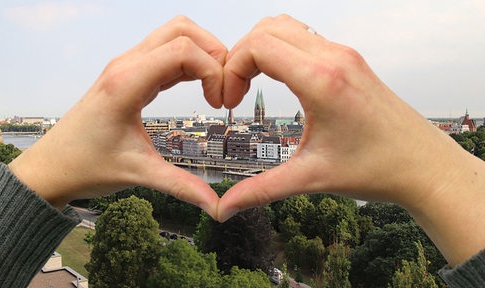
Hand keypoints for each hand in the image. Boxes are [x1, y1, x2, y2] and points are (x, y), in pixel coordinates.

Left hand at [9, 16, 225, 217]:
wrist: (52, 167)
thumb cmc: (85, 166)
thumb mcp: (138, 174)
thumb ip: (181, 187)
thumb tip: (217, 206)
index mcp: (126, 83)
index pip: (183, 51)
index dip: (213, 71)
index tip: (220, 104)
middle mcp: (126, 65)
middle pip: (182, 30)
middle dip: (214, 52)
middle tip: (225, 87)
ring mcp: (126, 66)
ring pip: (175, 34)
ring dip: (203, 54)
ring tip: (215, 88)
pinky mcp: (129, 73)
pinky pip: (166, 51)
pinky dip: (190, 62)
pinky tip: (200, 87)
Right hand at [218, 15, 484, 266]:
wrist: (424, 166)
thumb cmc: (376, 169)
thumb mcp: (310, 178)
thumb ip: (260, 191)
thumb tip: (225, 208)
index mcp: (322, 81)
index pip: (258, 46)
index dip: (231, 69)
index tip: (229, 101)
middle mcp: (333, 58)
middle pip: (266, 29)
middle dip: (238, 57)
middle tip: (234, 92)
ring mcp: (344, 55)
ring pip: (285, 27)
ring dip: (259, 50)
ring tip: (251, 84)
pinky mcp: (349, 60)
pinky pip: (303, 38)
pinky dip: (279, 50)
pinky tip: (278, 81)